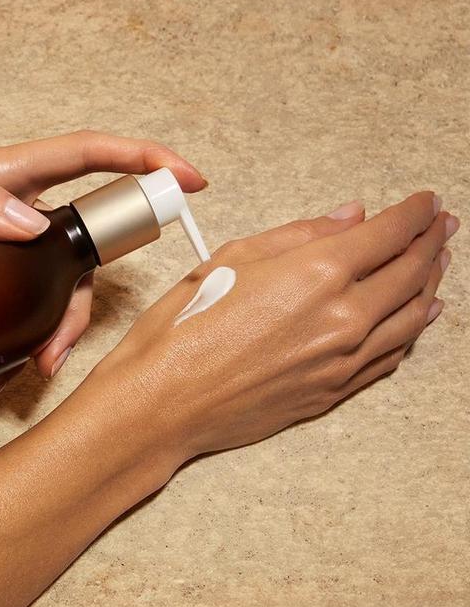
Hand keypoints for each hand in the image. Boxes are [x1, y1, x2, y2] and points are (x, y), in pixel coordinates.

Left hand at [0, 132, 203, 409]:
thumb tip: (33, 226)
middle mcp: (2, 213)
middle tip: (51, 360)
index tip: (190, 181)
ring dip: (33, 348)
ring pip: (37, 300)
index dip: (144, 162)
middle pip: (72, 257)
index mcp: (4, 175)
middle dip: (74, 311)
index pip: (89, 158)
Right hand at [89, 193, 457, 470]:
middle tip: (442, 226)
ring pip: (411, 317)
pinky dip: (412, 332)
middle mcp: (343, 318)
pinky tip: (419, 318)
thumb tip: (349, 217)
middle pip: (410, 273)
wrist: (164, 403)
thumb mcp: (230, 258)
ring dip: (430, 284)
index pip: (390, 233)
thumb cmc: (183, 329)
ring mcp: (343, 361)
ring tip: (437, 264)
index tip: (426, 203)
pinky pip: (391, 358)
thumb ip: (298, 235)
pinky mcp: (333, 393)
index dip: (415, 213)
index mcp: (317, 274)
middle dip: (431, 243)